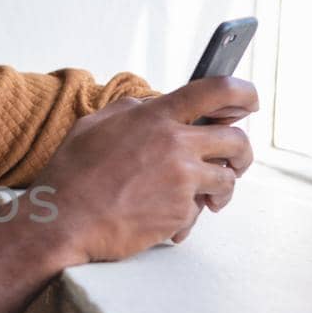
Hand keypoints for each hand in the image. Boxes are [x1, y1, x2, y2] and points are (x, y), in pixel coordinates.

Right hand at [32, 75, 257, 264]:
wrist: (62, 221)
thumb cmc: (72, 174)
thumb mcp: (95, 125)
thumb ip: (132, 110)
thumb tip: (154, 104)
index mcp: (156, 117)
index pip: (217, 90)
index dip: (243, 92)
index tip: (250, 101)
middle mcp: (175, 145)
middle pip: (237, 140)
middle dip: (242, 152)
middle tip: (234, 161)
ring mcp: (181, 181)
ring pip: (226, 180)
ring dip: (221, 188)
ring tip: (208, 197)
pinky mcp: (179, 213)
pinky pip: (198, 211)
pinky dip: (187, 216)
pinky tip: (165, 219)